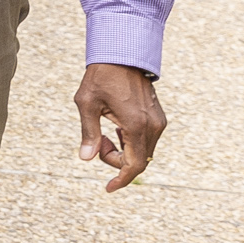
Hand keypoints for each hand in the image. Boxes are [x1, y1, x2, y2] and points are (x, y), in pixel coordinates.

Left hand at [75, 62, 164, 189]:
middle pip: (138, 161)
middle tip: (96, 143)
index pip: (133, 165)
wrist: (123, 55)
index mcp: (136, 126)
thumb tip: (85, 158)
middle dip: (115, 161)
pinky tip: (115, 128)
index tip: (108, 188)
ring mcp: (158, 122)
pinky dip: (130, 143)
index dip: (121, 179)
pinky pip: (146, 141)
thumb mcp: (87, 104)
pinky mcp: (158, 118)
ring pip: (143, 152)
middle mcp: (152, 127)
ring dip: (123, 151)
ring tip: (103, 132)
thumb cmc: (102, 77)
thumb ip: (88, 133)